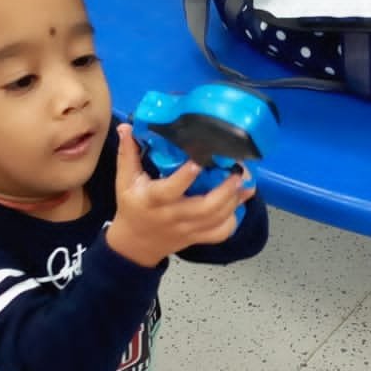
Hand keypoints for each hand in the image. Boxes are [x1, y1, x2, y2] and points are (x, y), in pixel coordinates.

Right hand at [105, 124, 254, 266]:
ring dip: (234, 202)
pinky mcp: (196, 238)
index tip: (198, 162)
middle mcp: (172, 216)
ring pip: (216, 221)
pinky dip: (232, 220)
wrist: (135, 244)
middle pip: (204, 208)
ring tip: (245, 184)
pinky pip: (219, 234)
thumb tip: (126, 126)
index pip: (170, 190)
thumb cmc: (132, 207)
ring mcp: (187, 229)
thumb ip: (127, 154)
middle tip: (238, 173)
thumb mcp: (124, 180)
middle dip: (225, 191)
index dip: (185, 177)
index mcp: (153, 200)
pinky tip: (238, 203)